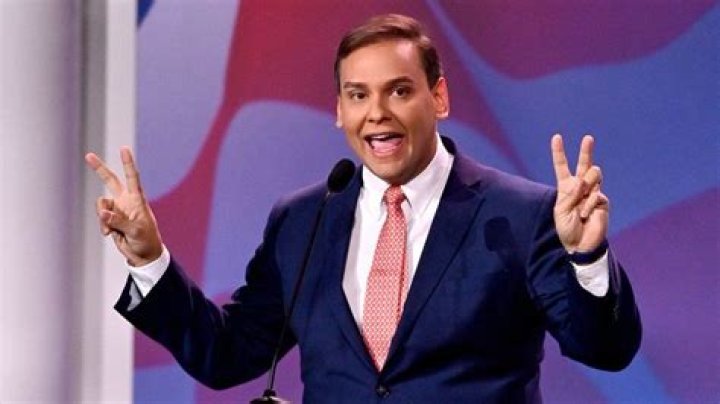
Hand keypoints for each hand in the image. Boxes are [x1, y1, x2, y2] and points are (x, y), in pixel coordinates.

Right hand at [85, 147, 162, 265]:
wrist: (143, 254)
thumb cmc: (146, 240)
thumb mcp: (135, 231)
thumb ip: (118, 221)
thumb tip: (102, 212)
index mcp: (137, 199)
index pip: (132, 177)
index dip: (128, 163)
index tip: (124, 149)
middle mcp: (126, 201)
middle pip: (110, 180)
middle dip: (99, 169)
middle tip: (89, 155)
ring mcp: (117, 209)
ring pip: (101, 204)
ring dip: (102, 217)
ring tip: (111, 230)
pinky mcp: (110, 219)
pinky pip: (100, 218)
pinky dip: (103, 226)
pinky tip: (110, 234)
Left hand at [551, 134, 608, 252]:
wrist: (580, 244)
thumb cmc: (566, 228)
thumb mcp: (561, 211)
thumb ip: (570, 195)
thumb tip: (581, 180)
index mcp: (566, 188)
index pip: (562, 167)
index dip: (559, 152)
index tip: (556, 137)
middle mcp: (580, 187)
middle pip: (584, 164)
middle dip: (586, 151)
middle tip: (588, 138)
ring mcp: (592, 192)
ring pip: (594, 175)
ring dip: (586, 186)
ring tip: (580, 206)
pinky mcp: (602, 200)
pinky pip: (596, 194)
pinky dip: (588, 204)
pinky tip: (586, 215)